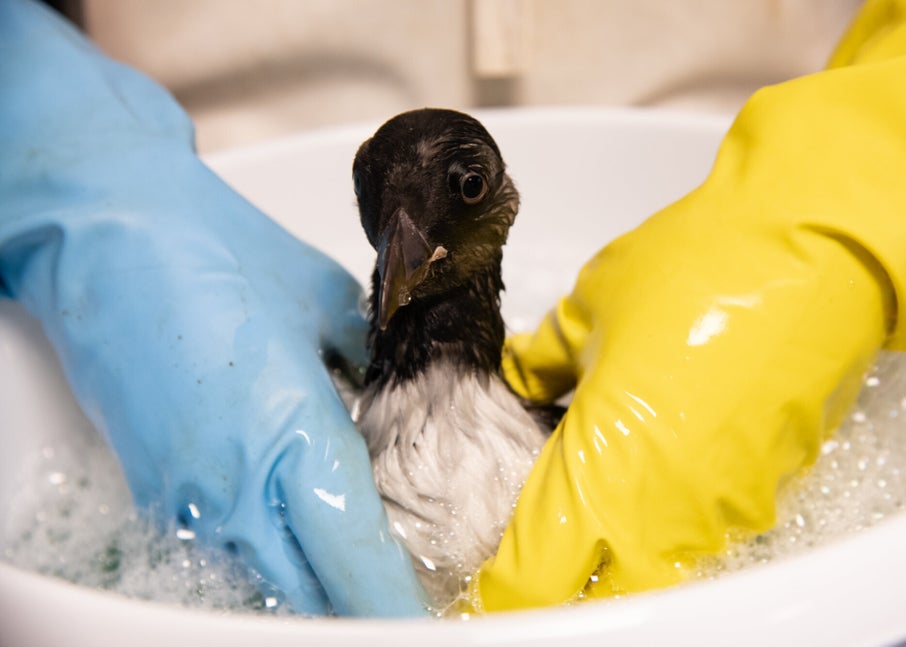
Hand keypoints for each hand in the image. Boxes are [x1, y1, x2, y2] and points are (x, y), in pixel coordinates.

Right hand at [0, 0, 426, 615]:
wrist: (109, 233)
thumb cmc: (213, 255)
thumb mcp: (327, 304)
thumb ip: (372, 365)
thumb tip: (394, 394)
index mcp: (290, 439)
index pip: (357, 561)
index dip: (395, 601)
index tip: (423, 613)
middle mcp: (235, 488)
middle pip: (310, 596)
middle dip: (356, 602)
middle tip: (398, 590)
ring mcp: (187, 498)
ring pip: (265, 578)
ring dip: (312, 579)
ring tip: (350, 553)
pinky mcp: (156, 491)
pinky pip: (224, 548)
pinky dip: (265, 550)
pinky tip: (290, 516)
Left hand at [471, 0, 905, 609]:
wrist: (814, 252)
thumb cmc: (696, 273)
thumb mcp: (588, 309)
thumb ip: (544, 357)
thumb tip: (525, 371)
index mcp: (600, 474)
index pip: (531, 577)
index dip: (501, 592)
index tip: (485, 583)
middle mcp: (662, 515)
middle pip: (598, 600)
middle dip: (564, 586)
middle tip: (543, 555)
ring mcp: (724, 512)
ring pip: (657, 568)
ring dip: (624, 551)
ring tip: (606, 502)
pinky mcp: (770, 492)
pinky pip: (706, 530)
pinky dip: (676, 517)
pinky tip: (670, 467)